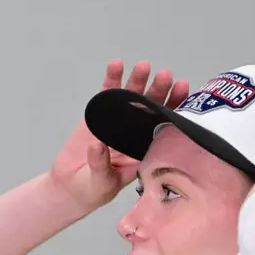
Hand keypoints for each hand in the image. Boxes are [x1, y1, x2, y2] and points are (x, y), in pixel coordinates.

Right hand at [46, 60, 188, 215]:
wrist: (71, 186)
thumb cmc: (94, 188)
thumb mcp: (102, 182)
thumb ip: (101, 165)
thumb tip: (97, 146)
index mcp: (145, 147)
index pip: (165, 124)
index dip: (175, 106)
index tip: (183, 90)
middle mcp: (135, 130)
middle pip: (151, 106)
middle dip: (159, 90)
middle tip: (165, 76)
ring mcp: (119, 120)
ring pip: (132, 96)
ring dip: (138, 80)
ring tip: (143, 66)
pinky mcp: (100, 114)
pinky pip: (107, 94)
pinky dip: (112, 79)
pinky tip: (117, 65)